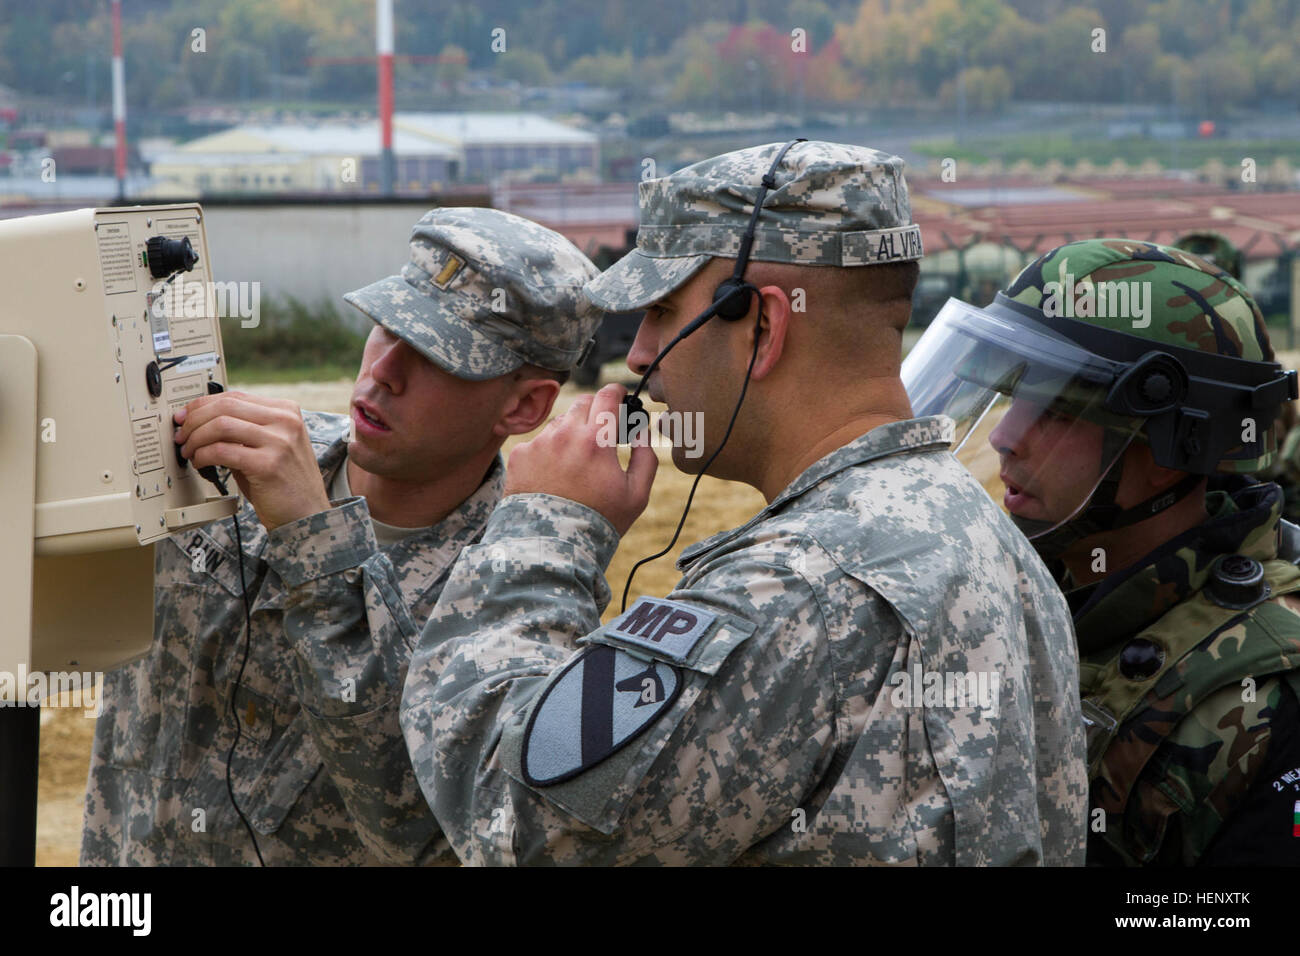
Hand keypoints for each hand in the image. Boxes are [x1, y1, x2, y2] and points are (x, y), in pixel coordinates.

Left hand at [174, 391, 330, 529]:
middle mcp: (286, 422)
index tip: (186, 416)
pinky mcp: (268, 464)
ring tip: (190, 451)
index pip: (235, 396)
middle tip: (182, 435)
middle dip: (194, 420)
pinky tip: (201, 462)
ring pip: (221, 425)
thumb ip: (245, 428)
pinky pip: (222, 451)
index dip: (203, 405)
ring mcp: (279, 442)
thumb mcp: (270, 445)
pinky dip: (203, 455)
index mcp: (287, 411)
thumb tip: (201, 420)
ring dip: (196, 438)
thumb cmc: (284, 482)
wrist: (306, 514)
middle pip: (226, 406)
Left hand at [504, 383, 657, 536]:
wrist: (552, 545)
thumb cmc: (599, 521)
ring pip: (560, 422)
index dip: (617, 392)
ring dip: (571, 432)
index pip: (608, 396)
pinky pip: (539, 442)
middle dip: (595, 410)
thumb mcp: (637, 494)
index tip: (619, 397)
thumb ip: (645, 456)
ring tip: (576, 464)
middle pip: (583, 402)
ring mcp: (540, 443)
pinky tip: (554, 476)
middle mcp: (566, 434)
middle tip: (601, 432)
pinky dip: (548, 452)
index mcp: (597, 440)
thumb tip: (642, 430)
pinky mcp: (520, 455)